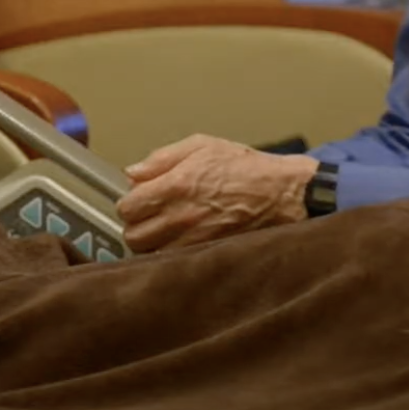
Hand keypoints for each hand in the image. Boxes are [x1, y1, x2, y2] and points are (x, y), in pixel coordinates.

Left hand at [115, 134, 319, 253]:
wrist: (281, 194)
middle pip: (133, 237)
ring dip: (152, 244)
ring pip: (150, 254)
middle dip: (136, 227)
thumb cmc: (244, 168)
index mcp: (175, 185)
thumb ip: (161, 159)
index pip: (127, 208)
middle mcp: (180, 216)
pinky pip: (174, 263)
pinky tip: (181, 243)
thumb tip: (133, 173)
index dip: (129, 205)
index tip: (138, 202)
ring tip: (164, 233)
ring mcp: (194, 240)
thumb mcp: (201, 146)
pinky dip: (171, 256)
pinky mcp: (207, 255)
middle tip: (149, 219)